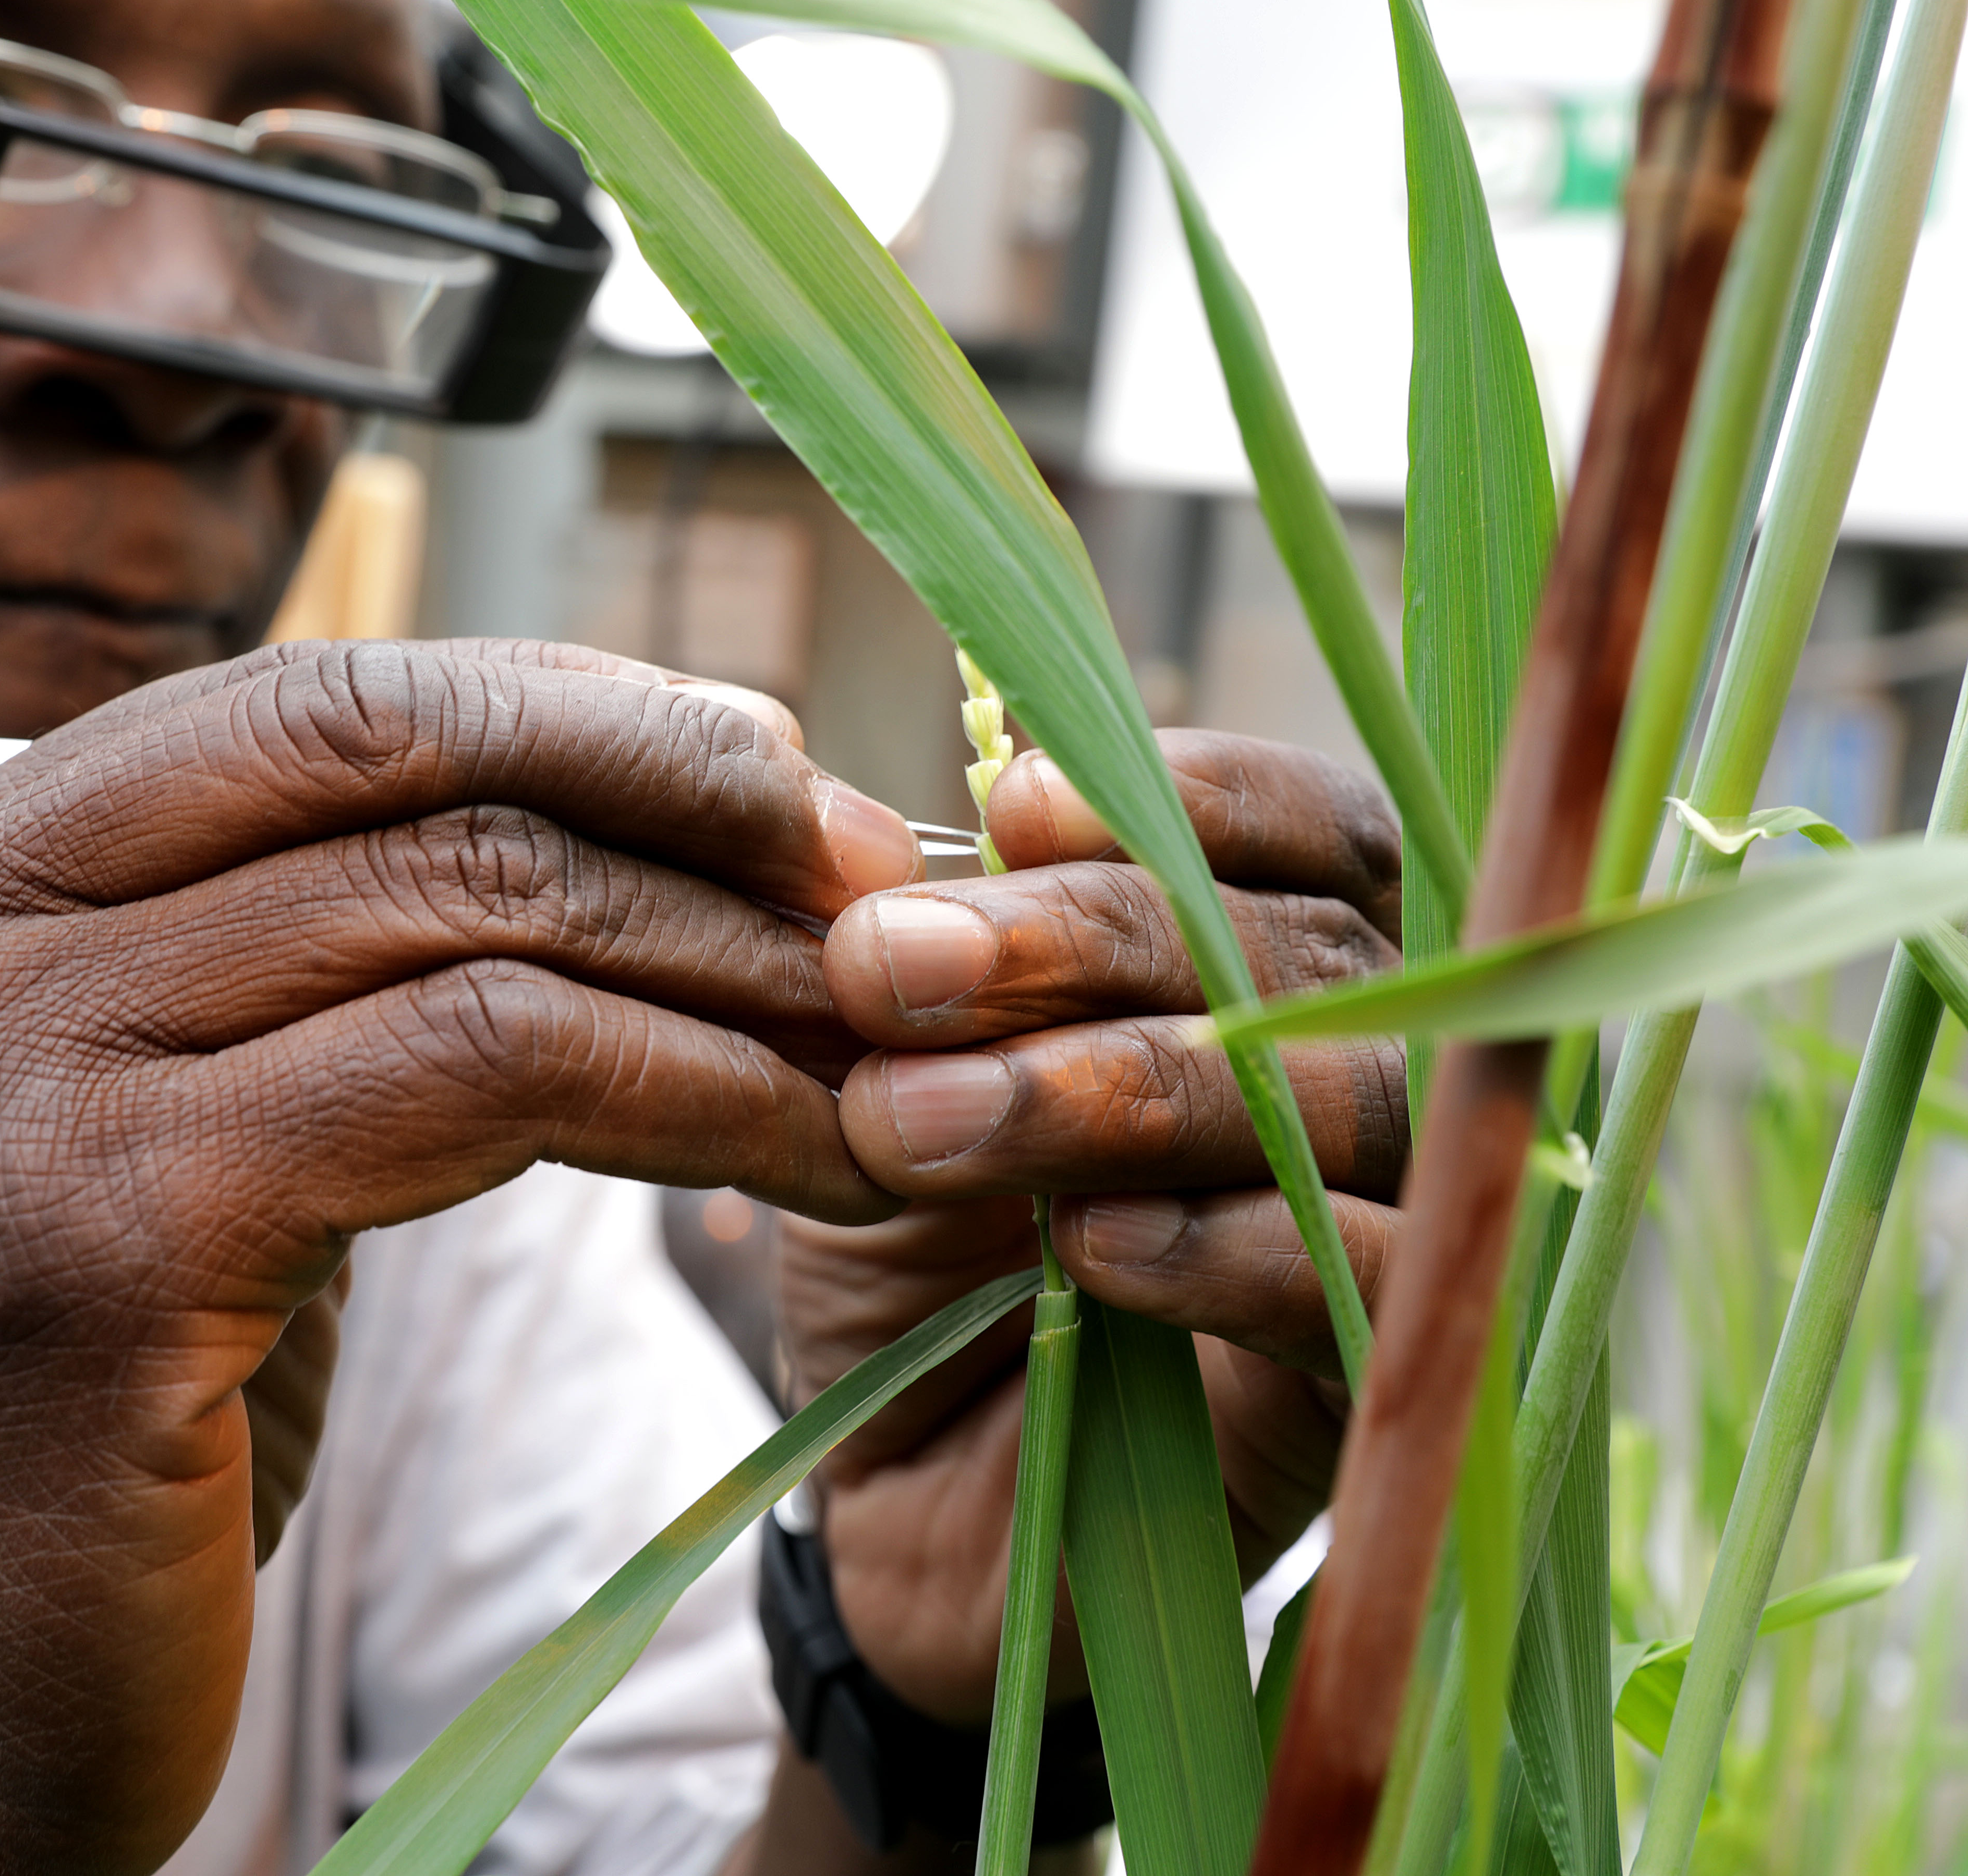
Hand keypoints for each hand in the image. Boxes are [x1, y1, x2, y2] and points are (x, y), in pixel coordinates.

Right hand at [0, 641, 918, 1874]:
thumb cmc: (82, 1450)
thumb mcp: (151, 1144)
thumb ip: (270, 969)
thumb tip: (590, 796)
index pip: (301, 703)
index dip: (564, 708)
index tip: (766, 775)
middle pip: (387, 766)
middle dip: (674, 797)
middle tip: (878, 887)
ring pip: (463, 912)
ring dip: (724, 965)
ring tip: (884, 1039)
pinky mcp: (101, 1239)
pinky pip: (481, 1072)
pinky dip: (689, 1089)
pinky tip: (808, 1148)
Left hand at [784, 731, 1406, 1723]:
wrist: (901, 1499)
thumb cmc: (920, 1247)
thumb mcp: (900, 1080)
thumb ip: (944, 968)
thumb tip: (941, 839)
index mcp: (1295, 964)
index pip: (1321, 831)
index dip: (1190, 798)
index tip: (1012, 808)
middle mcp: (1388, 1076)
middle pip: (1312, 954)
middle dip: (1085, 940)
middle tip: (883, 966)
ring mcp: (1413, 1232)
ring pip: (1346, 1106)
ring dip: (1120, 1093)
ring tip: (915, 1119)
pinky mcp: (1390, 1390)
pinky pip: (1372, 1287)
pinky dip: (1227, 1247)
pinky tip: (1086, 1243)